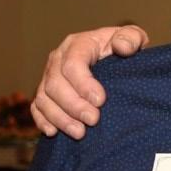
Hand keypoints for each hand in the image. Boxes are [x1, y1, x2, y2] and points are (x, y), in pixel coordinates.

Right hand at [30, 25, 147, 138]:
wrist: (118, 59)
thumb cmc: (126, 48)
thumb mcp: (133, 38)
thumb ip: (131, 38)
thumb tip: (122, 47)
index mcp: (78, 43)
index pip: (73, 63)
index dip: (83, 83)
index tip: (100, 101)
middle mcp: (59, 58)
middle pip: (56, 83)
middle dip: (73, 105)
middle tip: (93, 120)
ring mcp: (49, 76)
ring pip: (44, 97)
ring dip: (60, 117)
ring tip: (79, 133)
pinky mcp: (46, 93)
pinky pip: (37, 107)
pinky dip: (42, 120)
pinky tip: (53, 132)